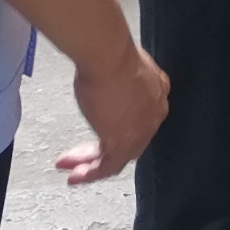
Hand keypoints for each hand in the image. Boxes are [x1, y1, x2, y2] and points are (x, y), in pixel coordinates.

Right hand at [59, 42, 169, 185]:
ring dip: (91, 165)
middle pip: (129, 140)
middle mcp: (153, 113)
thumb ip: (115, 80)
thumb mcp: (116, 66)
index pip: (138, 118)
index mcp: (156, 91)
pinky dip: (90, 173)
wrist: (107, 57)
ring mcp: (141, 130)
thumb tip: (103, 83)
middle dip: (101, 149)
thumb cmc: (108, 54)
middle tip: (82, 157)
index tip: (99, 128)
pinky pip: (107, 167)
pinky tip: (75, 175)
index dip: (115, 125)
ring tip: (72, 172)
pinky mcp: (124, 143)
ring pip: (117, 157)